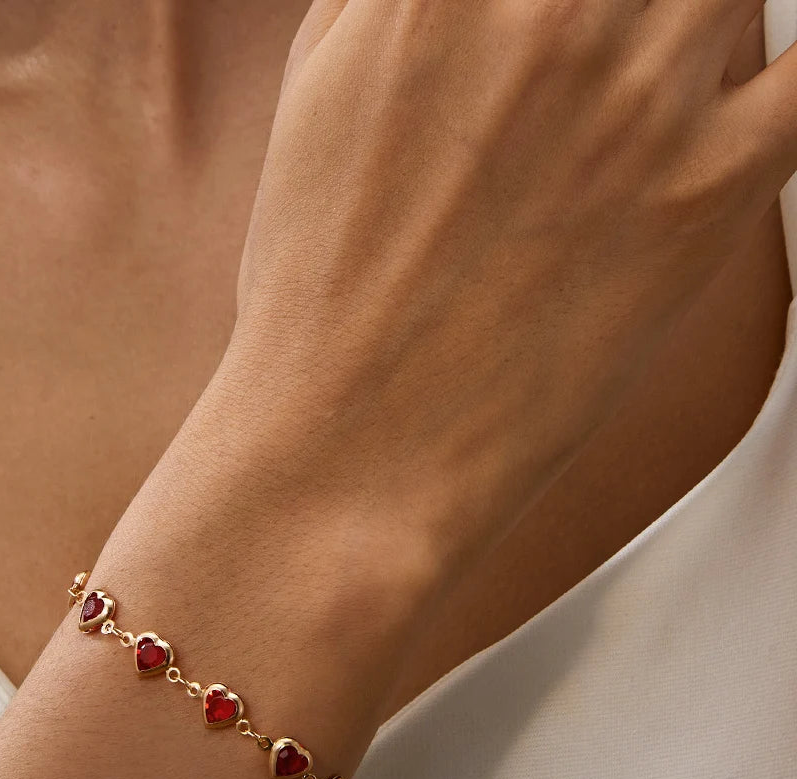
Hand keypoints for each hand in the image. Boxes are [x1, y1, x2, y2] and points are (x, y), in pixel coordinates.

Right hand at [210, 0, 796, 586]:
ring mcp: (643, 99)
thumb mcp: (314, 94)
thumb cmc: (319, 297)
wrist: (352, 448)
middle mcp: (550, 12)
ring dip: (701, 20)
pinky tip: (756, 86)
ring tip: (650, 73)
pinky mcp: (712, 193)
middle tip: (598, 47)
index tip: (545, 12)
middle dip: (630, 8)